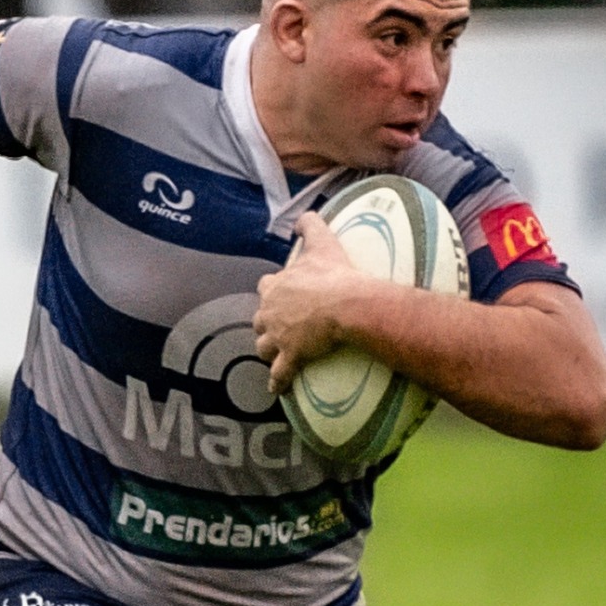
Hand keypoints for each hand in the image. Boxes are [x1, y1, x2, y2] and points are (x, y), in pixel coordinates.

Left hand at [254, 212, 361, 393]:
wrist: (346, 303)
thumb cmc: (334, 273)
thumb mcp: (322, 242)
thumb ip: (310, 225)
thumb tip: (302, 216)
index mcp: (275, 286)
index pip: (265, 287)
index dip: (272, 292)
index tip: (280, 295)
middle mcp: (270, 311)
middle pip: (260, 320)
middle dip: (266, 323)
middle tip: (278, 327)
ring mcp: (278, 336)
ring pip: (263, 347)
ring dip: (268, 350)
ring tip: (276, 355)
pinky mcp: (290, 356)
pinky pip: (279, 374)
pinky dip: (277, 382)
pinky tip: (276, 389)